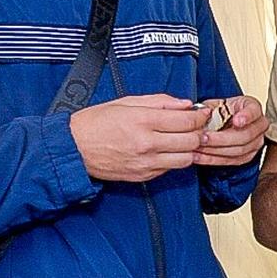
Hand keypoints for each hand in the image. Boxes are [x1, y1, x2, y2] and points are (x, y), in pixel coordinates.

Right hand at [70, 94, 207, 182]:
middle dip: (200, 132)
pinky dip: (175, 159)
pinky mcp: (143, 176)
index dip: (200, 117)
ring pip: (186, 159)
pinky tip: (169, 150)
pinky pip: (170, 168)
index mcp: (143, 121)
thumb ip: (159, 101)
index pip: (186, 121)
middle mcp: (147, 143)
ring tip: (186, 140)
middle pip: (191, 141)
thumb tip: (184, 104)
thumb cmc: (95, 123)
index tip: (203, 114)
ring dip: (191, 149)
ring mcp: (146, 162)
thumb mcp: (126, 102)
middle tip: (200, 127)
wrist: (73, 149)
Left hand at [192, 95, 268, 166]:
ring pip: (238, 150)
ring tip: (199, 147)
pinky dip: (213, 159)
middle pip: (245, 135)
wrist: (223, 121)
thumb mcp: (215, 103)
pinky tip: (200, 156)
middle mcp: (259, 125)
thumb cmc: (221, 111)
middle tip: (204, 137)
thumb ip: (209, 108)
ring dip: (215, 150)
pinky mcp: (247, 156)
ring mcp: (256, 142)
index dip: (246, 117)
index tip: (237, 121)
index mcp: (252, 107)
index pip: (254, 111)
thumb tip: (200, 114)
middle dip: (221, 138)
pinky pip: (231, 161)